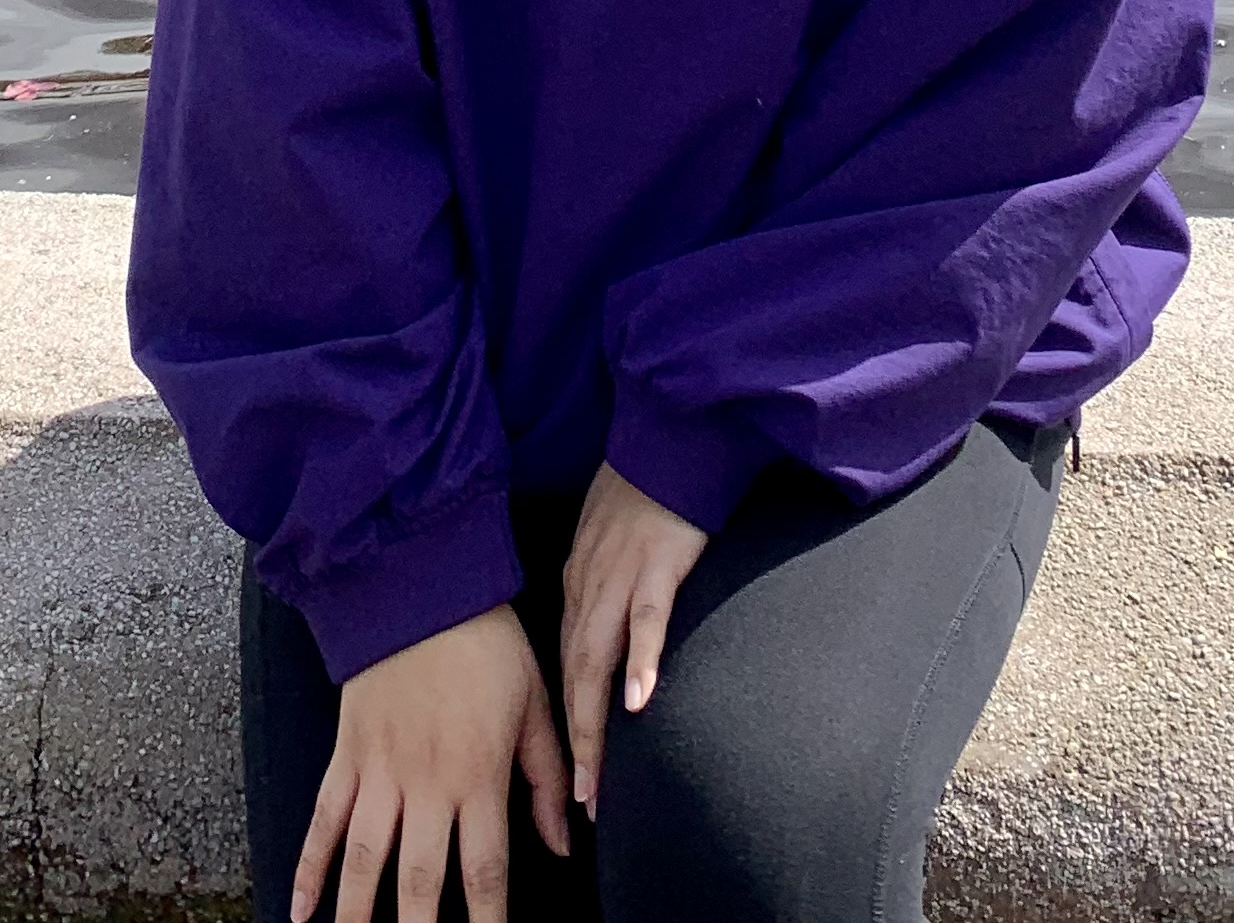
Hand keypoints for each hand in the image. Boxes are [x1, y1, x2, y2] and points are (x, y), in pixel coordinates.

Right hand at [292, 604, 567, 922]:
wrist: (422, 584)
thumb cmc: (488, 644)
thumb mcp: (536, 705)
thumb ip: (549, 778)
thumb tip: (564, 844)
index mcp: (478, 774)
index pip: (485, 871)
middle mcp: (426, 783)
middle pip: (419, 882)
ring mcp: (380, 770)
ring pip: (363, 860)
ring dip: (357, 915)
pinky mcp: (347, 753)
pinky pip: (323, 818)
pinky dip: (308, 867)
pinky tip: (299, 911)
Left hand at [559, 461, 709, 817]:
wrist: (669, 430)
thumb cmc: (645, 486)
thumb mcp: (608, 539)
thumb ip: (604, 585)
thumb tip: (608, 635)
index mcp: (579, 581)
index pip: (567, 665)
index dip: (565, 723)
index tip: (569, 775)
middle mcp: (590, 584)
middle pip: (575, 676)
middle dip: (575, 744)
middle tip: (580, 803)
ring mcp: (623, 574)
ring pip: (600, 659)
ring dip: (596, 724)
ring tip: (598, 779)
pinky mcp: (660, 562)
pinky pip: (649, 619)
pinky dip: (642, 660)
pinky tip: (641, 700)